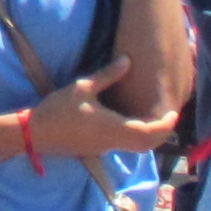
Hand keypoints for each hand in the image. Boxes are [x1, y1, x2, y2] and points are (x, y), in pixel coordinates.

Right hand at [32, 64, 181, 162]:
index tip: (173, 113)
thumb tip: (128, 60)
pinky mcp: (97, 150)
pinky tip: (133, 122)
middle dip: (162, 134)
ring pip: (136, 147)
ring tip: (154, 118)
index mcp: (114, 128)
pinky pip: (125, 145)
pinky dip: (136, 137)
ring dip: (149, 136)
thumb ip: (108, 75)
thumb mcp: (83, 87)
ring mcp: (105, 149)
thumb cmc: (59, 110)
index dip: (165, 125)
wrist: (36, 134)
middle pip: (147, 145)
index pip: (149, 133)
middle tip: (169, 117)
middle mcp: (113, 142)